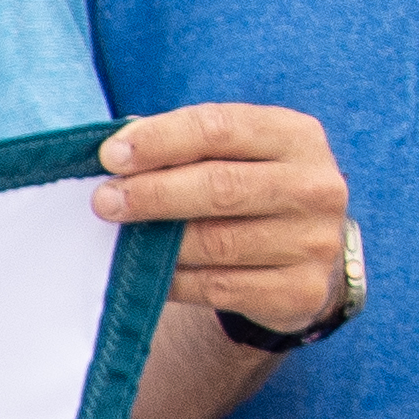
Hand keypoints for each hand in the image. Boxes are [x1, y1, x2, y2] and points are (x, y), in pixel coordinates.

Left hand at [93, 104, 349, 340]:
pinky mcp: (299, 290)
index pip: (220, 128)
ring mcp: (313, 242)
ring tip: (119, 236)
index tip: (110, 156)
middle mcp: (314, 187)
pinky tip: (148, 272)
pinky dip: (174, 281)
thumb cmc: (254, 189)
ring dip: (158, 242)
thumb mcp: (238, 154)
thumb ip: (188, 147)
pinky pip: (219, 287)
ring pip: (217, 242)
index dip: (161, 139)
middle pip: (220, 186)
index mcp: (296, 136)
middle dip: (153, 193)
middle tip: (105, 201)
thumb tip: (116, 154)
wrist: (311, 253)